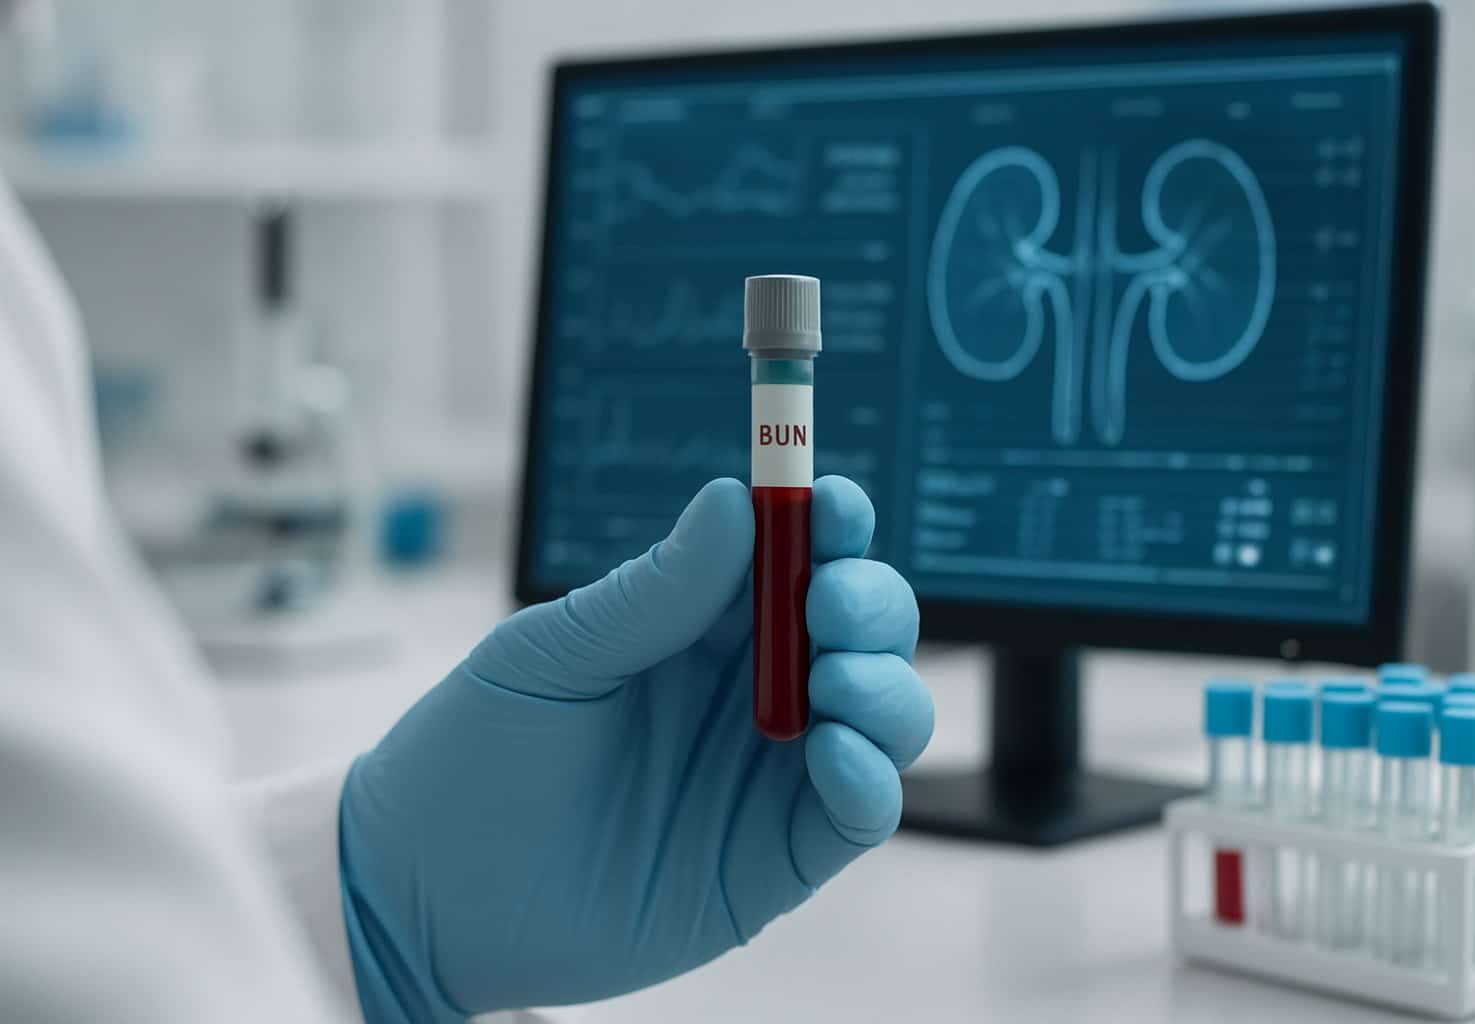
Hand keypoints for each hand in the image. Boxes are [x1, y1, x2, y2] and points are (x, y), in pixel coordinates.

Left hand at [339, 476, 931, 1020]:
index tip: (835, 501)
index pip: (793, 560)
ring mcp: (769, 775)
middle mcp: (750, 691)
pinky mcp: (775, 859)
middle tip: (828, 600)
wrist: (427, 892)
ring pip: (884, 712)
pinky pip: (859, 812)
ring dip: (887, 683)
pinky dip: (872, 776)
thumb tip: (735, 499)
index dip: (829, 524)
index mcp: (699, 626)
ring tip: (836, 678)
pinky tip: (833, 753)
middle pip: (858, 627)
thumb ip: (653, 590)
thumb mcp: (554, 653)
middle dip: (868, 599)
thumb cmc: (476, 753)